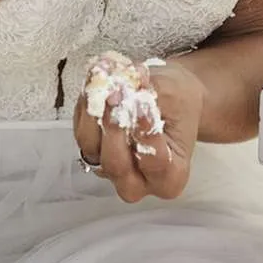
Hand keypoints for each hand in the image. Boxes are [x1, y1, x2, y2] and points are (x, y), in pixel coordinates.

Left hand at [73, 59, 203, 202]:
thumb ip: (153, 92)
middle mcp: (139, 181)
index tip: (144, 107)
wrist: (170, 98)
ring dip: (93, 114)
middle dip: (114, 129)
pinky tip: (95, 82)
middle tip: (117, 96)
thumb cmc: (179, 102)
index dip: (147, 136)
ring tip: (102, 83)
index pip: (156, 162)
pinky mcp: (93, 149)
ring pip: (92, 149)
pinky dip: (86, 105)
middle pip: (116, 165)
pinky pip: (82, 131)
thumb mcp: (176, 93)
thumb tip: (129, 85)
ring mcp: (111, 167)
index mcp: (170, 177)